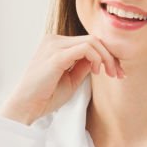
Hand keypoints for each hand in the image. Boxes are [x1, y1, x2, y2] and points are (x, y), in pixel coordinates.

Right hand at [0, 34, 124, 124]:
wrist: (26, 106)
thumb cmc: (46, 95)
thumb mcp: (71, 79)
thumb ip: (84, 66)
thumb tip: (100, 58)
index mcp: (56, 44)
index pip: (89, 41)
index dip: (107, 55)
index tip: (117, 72)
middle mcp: (54, 40)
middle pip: (93, 39)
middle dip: (111, 56)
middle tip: (119, 74)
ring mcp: (54, 45)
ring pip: (92, 41)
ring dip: (106, 57)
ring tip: (110, 74)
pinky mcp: (56, 55)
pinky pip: (85, 48)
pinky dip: (97, 58)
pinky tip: (97, 71)